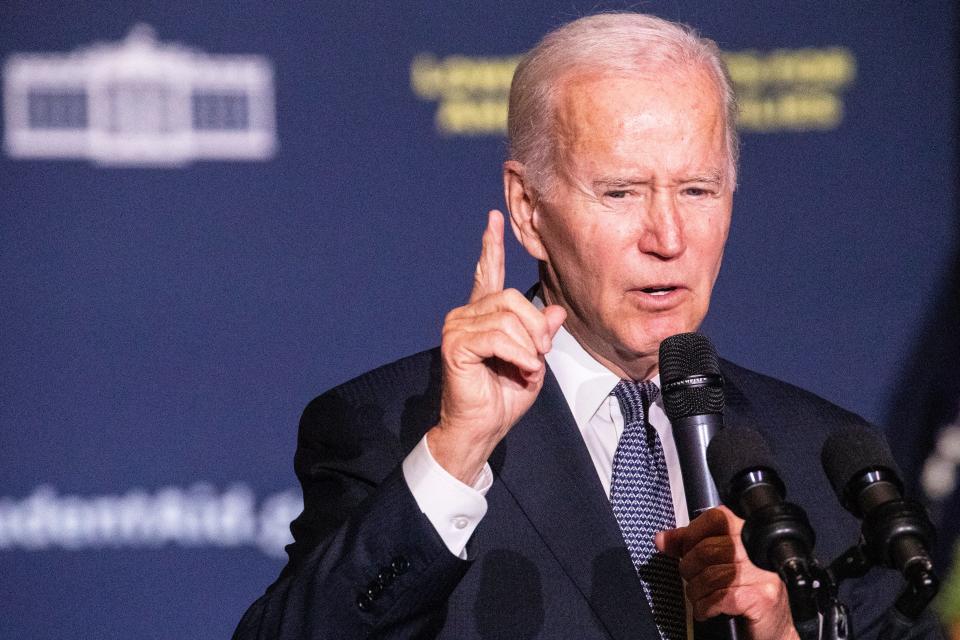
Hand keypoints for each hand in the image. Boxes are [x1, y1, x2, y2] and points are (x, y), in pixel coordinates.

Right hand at [427, 210, 565, 483]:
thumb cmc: (503, 398)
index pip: (486, 273)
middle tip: (539, 356)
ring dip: (529, 347)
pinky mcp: (456, 344)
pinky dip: (519, 355)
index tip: (494, 219)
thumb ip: (542, 334)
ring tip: (526, 368)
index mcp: (482, 316)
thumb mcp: (534, 361)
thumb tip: (555, 312)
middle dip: (536, 328)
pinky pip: (499, 337)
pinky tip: (520, 369)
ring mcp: (457, 327)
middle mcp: (466, 315)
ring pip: (509, 317)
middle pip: (513, 298)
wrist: (481, 428)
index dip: (491, 246)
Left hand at [656, 506, 799, 639]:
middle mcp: (758, 551)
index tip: (684, 550)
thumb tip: (662, 539)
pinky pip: (718, 598)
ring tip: (702, 598)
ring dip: (697, 592)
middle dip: (689, 569)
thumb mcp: (718, 563)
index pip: (714, 518)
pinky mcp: (761, 598)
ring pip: (709, 575)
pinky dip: (705, 607)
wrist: (773, 628)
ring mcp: (762, 574)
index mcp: (749, 534)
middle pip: (706, 549)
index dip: (691, 535)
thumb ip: (691, 547)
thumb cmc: (745, 594)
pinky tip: (709, 611)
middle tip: (694, 580)